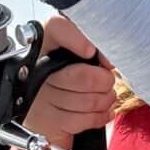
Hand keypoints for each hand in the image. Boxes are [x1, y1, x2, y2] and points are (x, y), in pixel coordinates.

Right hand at [8, 18, 115, 149]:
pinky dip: (100, 117)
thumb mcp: (72, 56)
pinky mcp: (49, 121)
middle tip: (106, 82)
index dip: (77, 38)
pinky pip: (85, 120)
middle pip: (82, 75)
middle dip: (104, 82)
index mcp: (45, 46)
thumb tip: (110, 60)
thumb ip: (90, 48)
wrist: (42, 118)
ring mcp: (42, 98)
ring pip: (89, 101)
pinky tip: (99, 112)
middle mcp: (39, 70)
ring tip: (104, 97)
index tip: (91, 51)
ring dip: (105, 100)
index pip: (56, 28)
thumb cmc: (64, 82)